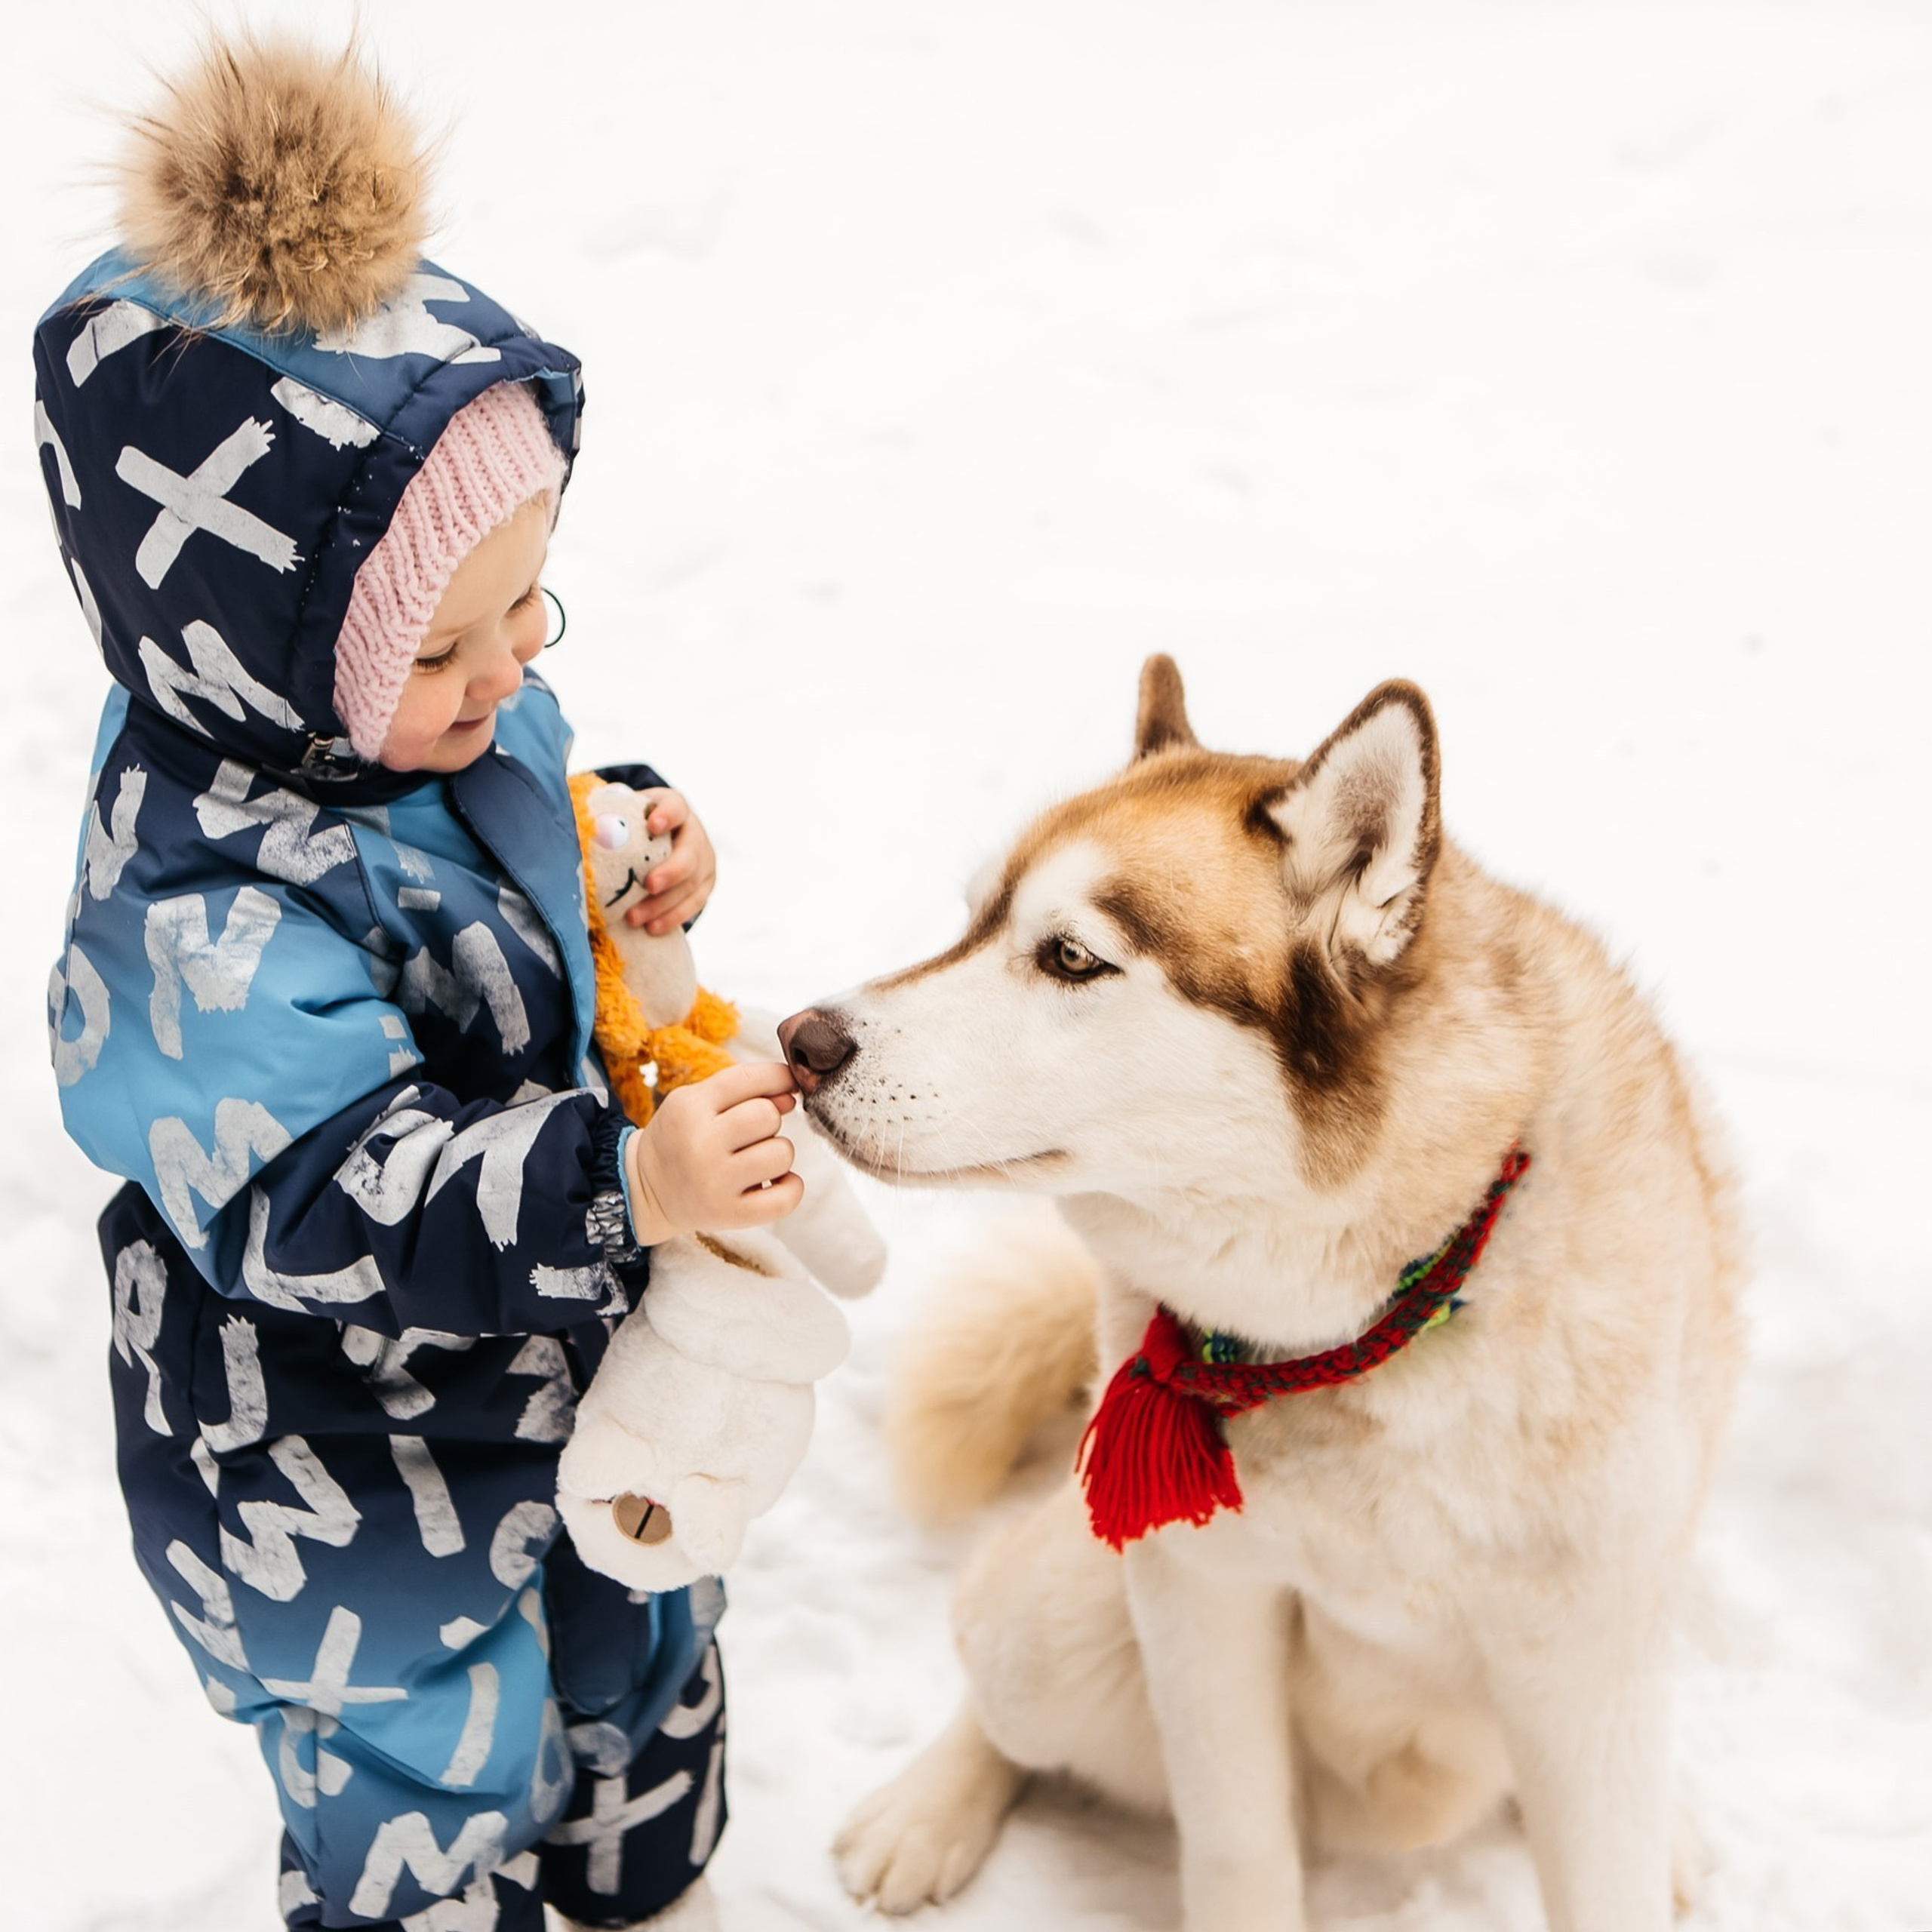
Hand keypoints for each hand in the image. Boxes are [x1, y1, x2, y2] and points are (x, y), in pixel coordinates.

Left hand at [623, 789, 716, 933]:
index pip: (675, 807)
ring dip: (663, 904)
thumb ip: (610, 816)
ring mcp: (704, 860)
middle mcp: (695, 833)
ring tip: (634, 917)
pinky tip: (652, 928)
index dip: (667, 815)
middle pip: (690, 853)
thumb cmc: (635, 826)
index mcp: (674, 808)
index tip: (652, 826)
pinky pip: (693, 904)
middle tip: (648, 885)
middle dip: (671, 871)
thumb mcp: (625, 813)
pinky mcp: (705, 884)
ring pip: (691, 884)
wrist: (662, 838)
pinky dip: (672, 918)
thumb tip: (578, 823)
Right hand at [625, 1061, 804, 1242]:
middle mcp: (701, 1144)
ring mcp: (715, 1183)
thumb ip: (742, 1090)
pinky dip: (790, 1187)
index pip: (750, 1078)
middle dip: (769, 1121)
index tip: (786, 1085)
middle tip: (750, 1134)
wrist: (646, 1190)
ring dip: (778, 1154)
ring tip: (756, 1159)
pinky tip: (774, 1182)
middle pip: (768, 1116)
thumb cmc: (679, 1138)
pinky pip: (785, 1198)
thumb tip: (791, 1094)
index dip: (780, 1077)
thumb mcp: (695, 1102)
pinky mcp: (729, 1215)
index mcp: (690, 1107)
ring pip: (782, 1154)